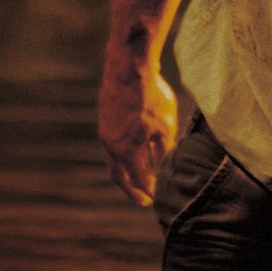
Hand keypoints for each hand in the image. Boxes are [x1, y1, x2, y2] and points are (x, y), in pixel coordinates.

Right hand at [97, 70, 177, 205]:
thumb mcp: (165, 127)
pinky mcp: (106, 120)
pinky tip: (136, 153)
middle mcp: (111, 145)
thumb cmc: (151, 99)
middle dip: (132, 189)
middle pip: (120, 175)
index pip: (138, 179)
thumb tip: (163, 167)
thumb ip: (163, 150)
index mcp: (125, 150)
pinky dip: (125, 155)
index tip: (157, 199)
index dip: (148, 190)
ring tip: (141, 178)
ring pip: (114, 160)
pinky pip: (114, 145)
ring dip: (128, 172)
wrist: (129, 71)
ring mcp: (106, 133)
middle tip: (144, 200)